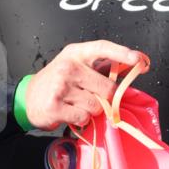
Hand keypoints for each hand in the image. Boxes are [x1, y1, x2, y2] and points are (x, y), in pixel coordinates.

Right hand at [24, 41, 147, 130]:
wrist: (28, 98)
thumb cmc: (58, 82)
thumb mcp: (76, 65)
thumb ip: (100, 66)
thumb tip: (130, 67)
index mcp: (76, 53)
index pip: (103, 48)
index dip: (123, 53)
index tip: (140, 60)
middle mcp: (69, 67)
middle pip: (107, 88)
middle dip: (105, 98)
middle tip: (91, 96)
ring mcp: (61, 86)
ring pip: (96, 106)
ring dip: (91, 110)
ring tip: (76, 104)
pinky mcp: (55, 106)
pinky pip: (84, 118)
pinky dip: (81, 120)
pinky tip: (69, 112)